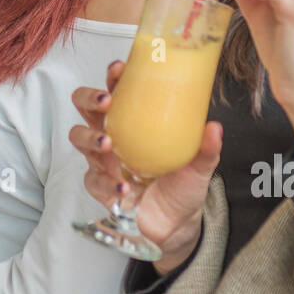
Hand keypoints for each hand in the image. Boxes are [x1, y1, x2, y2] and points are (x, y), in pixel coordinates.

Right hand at [70, 61, 221, 274]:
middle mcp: (114, 135)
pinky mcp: (101, 186)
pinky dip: (107, 183)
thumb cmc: (183, 185)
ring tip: (108, 144)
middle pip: (85, 107)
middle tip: (106, 102)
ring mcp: (104, 160)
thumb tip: (214, 127)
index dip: (114, 76)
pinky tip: (124, 187)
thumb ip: (207, 147)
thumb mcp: (199, 165)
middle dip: (89, 99)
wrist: (177, 224)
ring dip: (90, 137)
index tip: (120, 68)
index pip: (119, 90)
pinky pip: (93, 179)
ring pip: (79, 138)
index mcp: (135, 121)